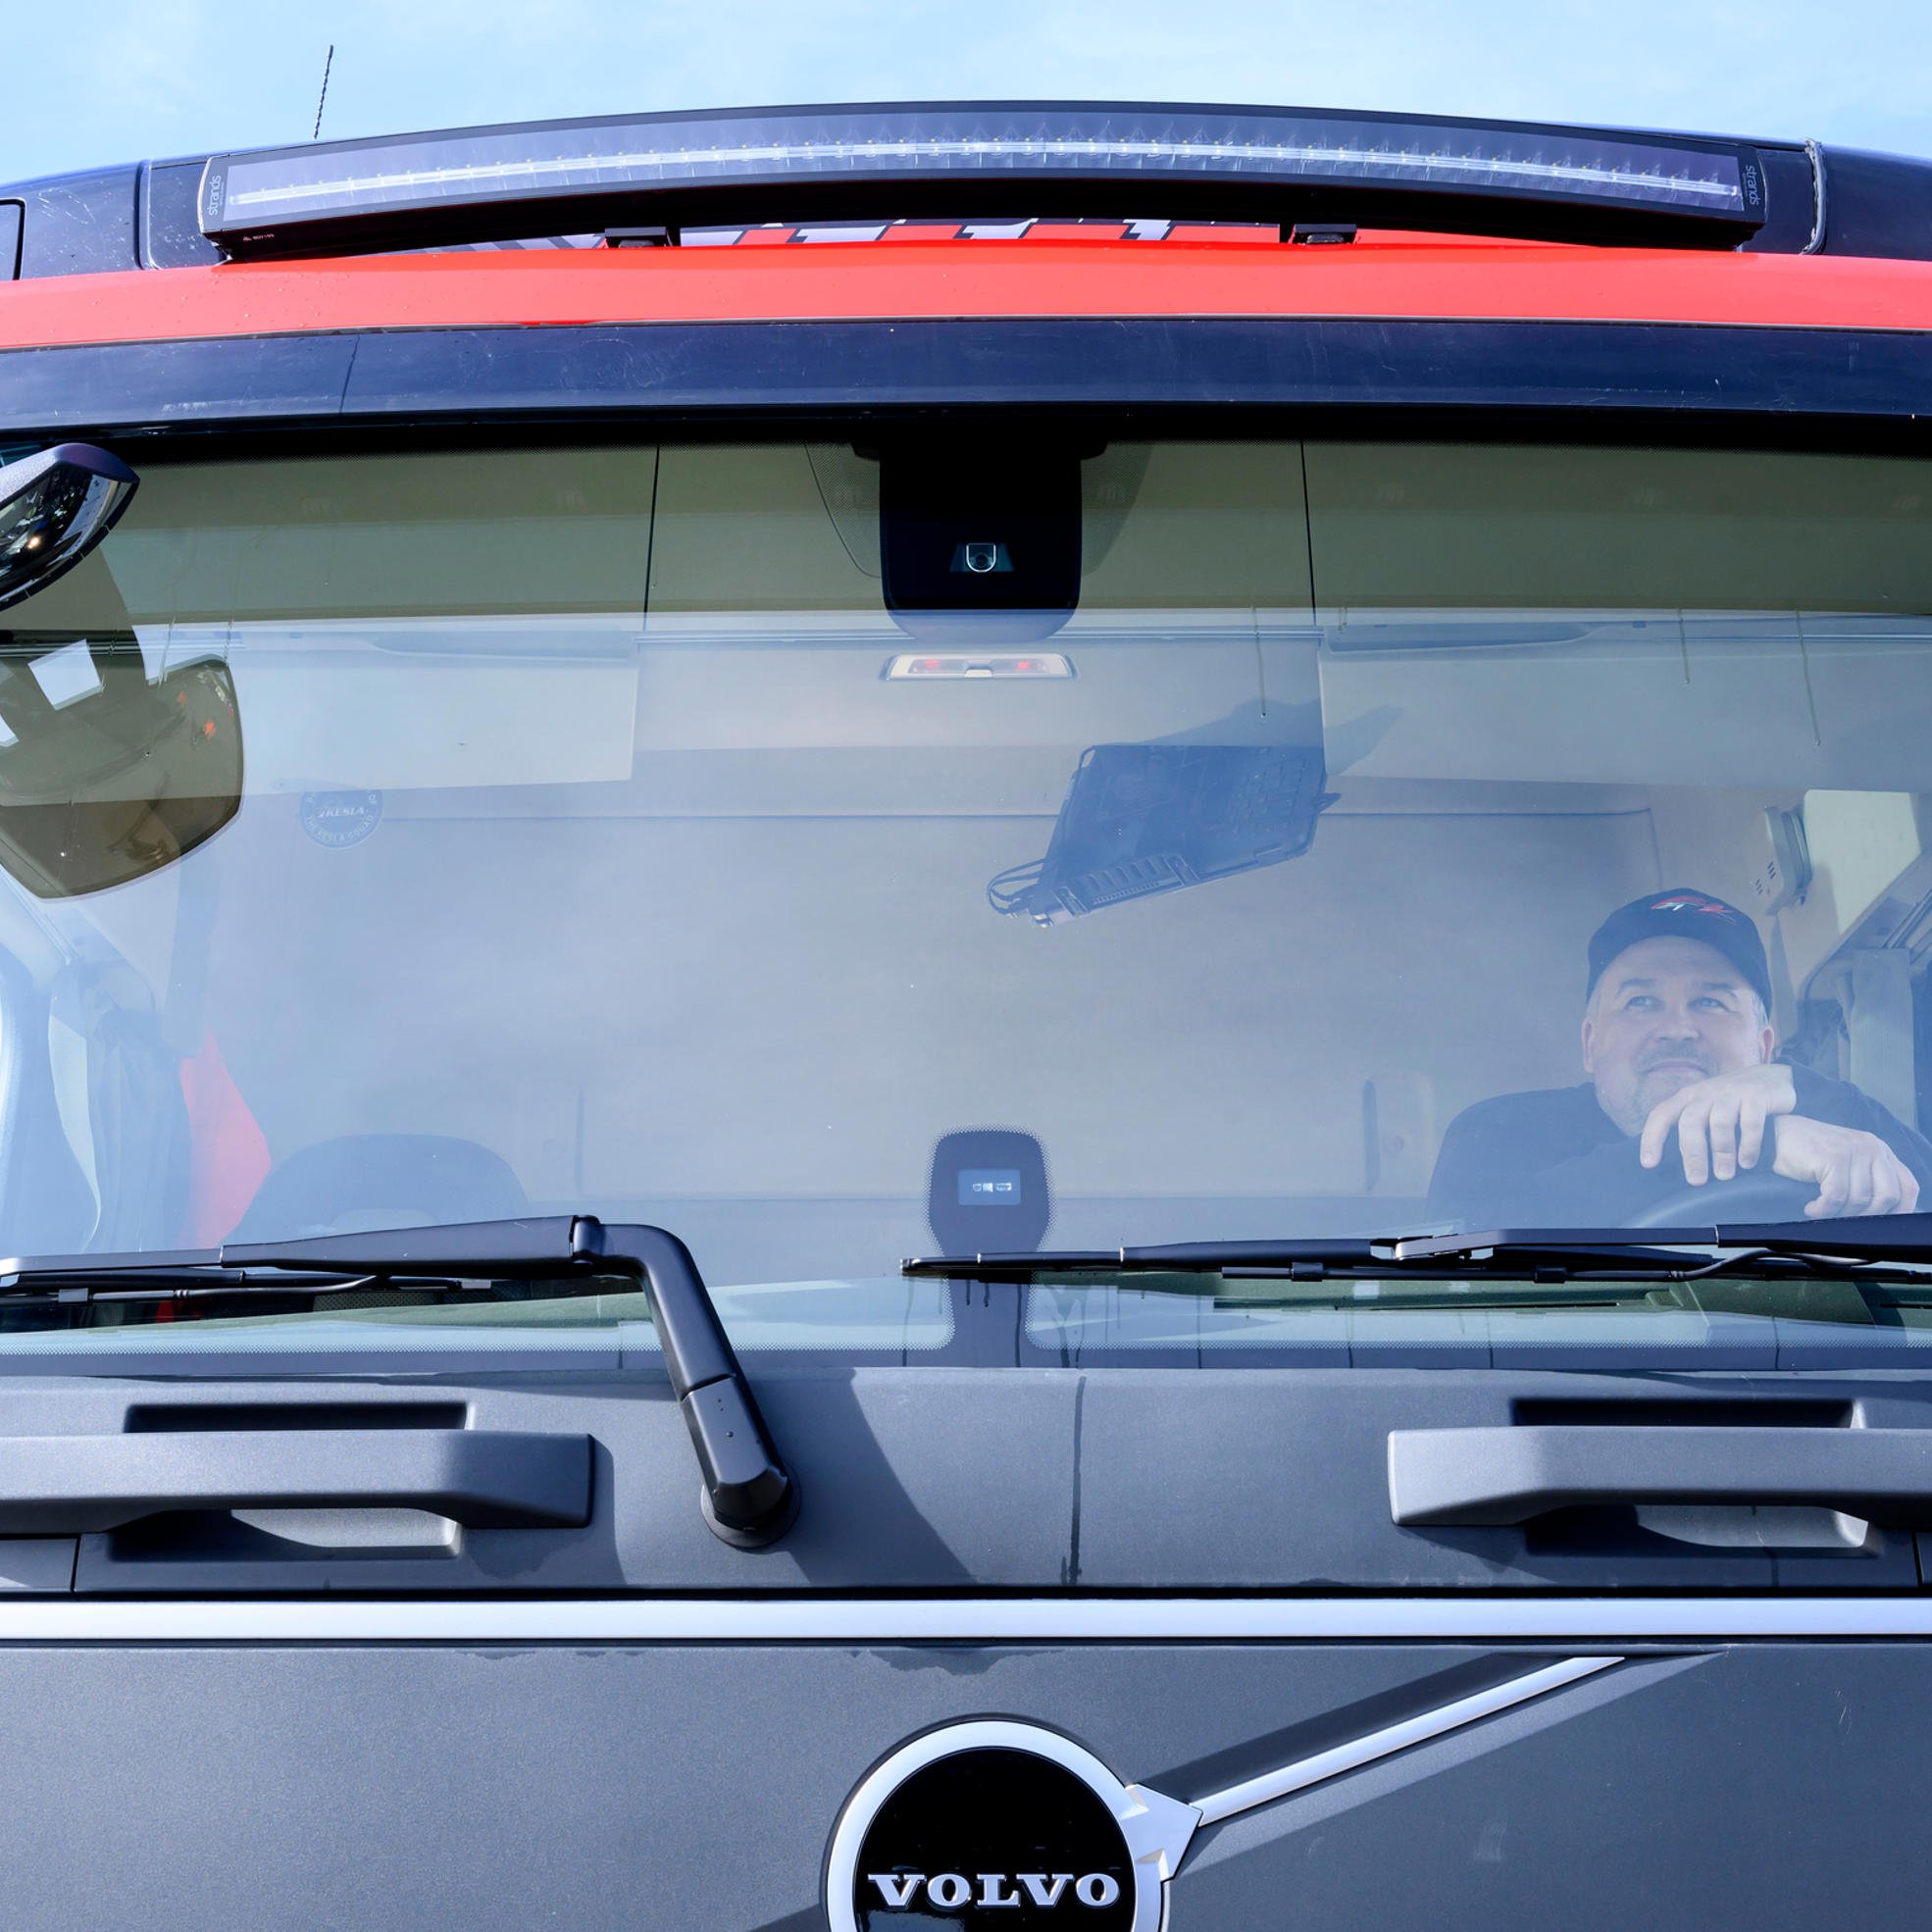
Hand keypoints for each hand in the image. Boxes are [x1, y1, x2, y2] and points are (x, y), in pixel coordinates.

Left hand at [1639, 1064, 1795, 1183]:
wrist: (1773, 1078)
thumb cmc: (1733, 1102)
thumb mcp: (1707, 1109)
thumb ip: (1693, 1129)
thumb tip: (1679, 1167)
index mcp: (1688, 1098)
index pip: (1661, 1115)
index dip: (1652, 1138)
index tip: (1649, 1164)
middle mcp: (1706, 1093)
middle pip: (1690, 1122)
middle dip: (1692, 1153)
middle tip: (1696, 1181)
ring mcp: (1731, 1092)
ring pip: (1719, 1122)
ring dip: (1721, 1152)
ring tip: (1724, 1175)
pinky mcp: (1757, 1095)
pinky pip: (1750, 1122)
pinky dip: (1748, 1145)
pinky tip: (1747, 1162)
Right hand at [1771, 1114, 1920, 1216]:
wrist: (1773, 1137)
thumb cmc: (1808, 1155)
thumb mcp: (1847, 1165)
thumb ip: (1867, 1181)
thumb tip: (1879, 1217)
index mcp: (1879, 1151)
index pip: (1908, 1187)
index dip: (1900, 1211)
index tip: (1881, 1225)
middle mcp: (1872, 1148)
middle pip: (1888, 1196)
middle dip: (1865, 1216)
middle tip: (1842, 1218)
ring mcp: (1854, 1150)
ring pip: (1860, 1200)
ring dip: (1838, 1213)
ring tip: (1820, 1210)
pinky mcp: (1834, 1157)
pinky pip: (1836, 1197)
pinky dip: (1822, 1209)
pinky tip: (1811, 1207)